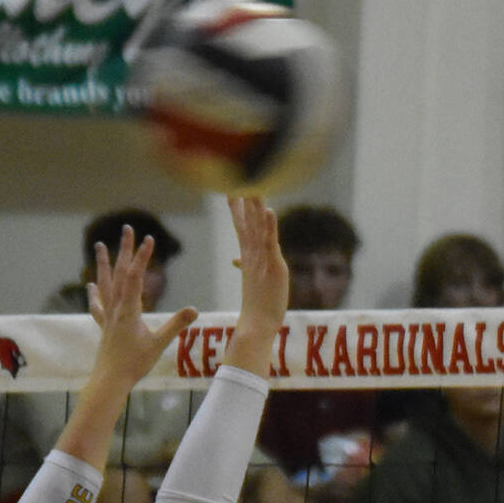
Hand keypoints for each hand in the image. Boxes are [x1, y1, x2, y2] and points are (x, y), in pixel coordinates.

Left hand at [88, 226, 198, 395]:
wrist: (110, 380)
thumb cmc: (135, 363)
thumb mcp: (159, 344)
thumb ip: (176, 325)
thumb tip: (195, 310)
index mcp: (128, 310)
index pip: (135, 276)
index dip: (142, 257)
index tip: (149, 239)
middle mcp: (115, 308)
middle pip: (120, 273)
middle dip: (124, 250)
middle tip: (127, 229)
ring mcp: (108, 316)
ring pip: (105, 283)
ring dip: (104, 264)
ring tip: (100, 245)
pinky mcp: (105, 325)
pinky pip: (98, 304)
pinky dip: (95, 292)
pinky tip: (91, 285)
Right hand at [223, 195, 289, 372]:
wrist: (257, 324)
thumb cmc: (258, 305)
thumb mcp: (253, 280)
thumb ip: (245, 265)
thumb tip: (237, 260)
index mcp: (248, 257)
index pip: (241, 228)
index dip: (237, 209)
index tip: (231, 190)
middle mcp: (252, 254)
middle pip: (246, 222)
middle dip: (243, 201)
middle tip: (237, 178)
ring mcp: (261, 258)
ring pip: (257, 227)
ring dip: (255, 207)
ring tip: (252, 185)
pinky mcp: (272, 265)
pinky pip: (270, 241)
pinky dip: (269, 226)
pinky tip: (269, 210)